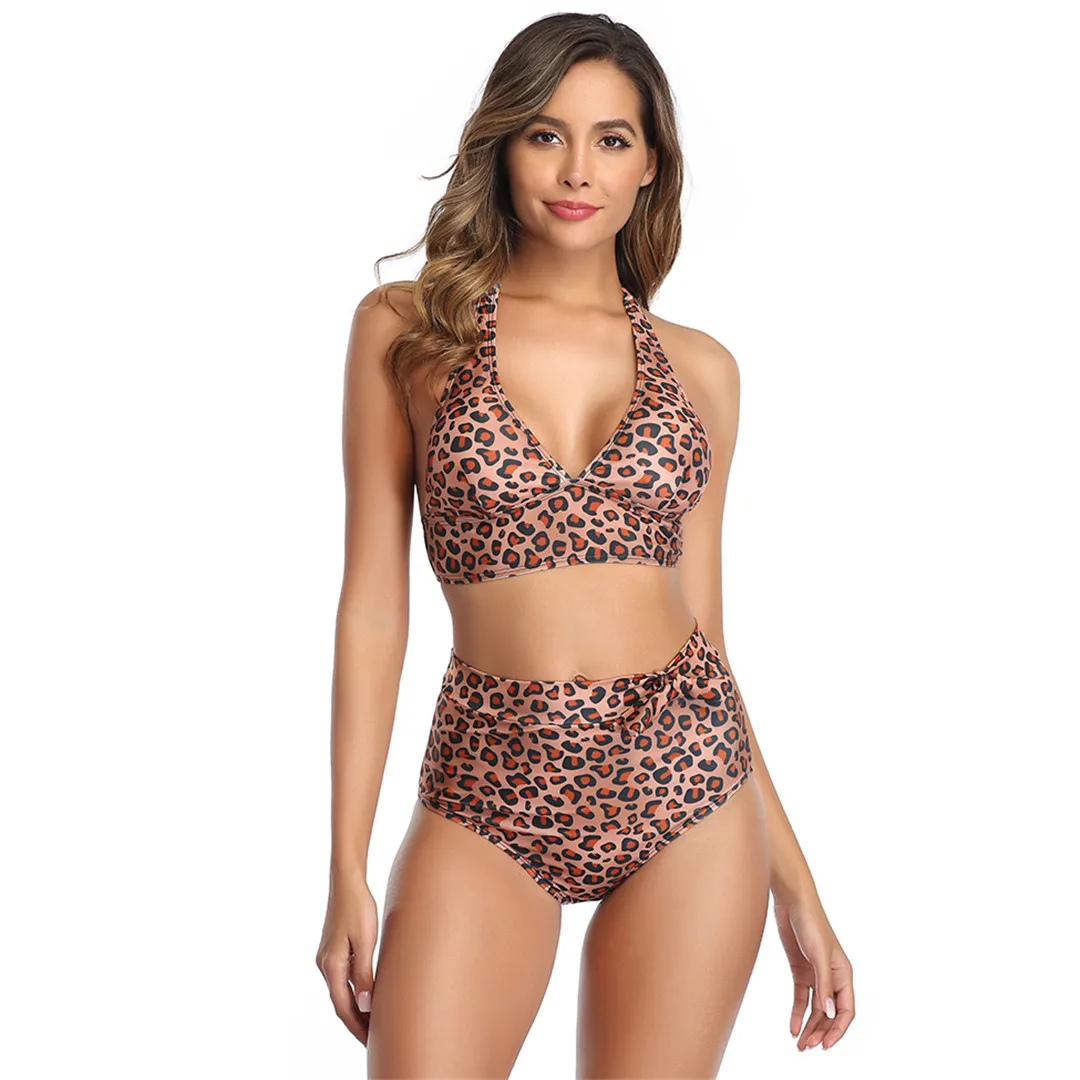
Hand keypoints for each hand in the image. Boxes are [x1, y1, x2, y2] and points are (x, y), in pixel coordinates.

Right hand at [315, 866, 379, 1044]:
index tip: (370, 1042)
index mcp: (332, 965)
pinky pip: (342, 978)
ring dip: (355, 1008)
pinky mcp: (333, 949)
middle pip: (340, 1002)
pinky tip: (366, 995)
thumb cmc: (358, 906)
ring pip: (341, 991)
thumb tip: (365, 1006)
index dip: (357, 1027)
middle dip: (355, 1022)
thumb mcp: (365, 941)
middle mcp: (325, 964)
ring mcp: (327, 957)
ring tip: (372, 1022)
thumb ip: (364, 974)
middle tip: (373, 1040)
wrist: (347, 880)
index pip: (343, 1007)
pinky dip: (353, 991)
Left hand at [773, 895, 854, 1050]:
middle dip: (820, 1031)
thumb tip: (829, 1014)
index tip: (824, 1045)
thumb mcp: (819, 955)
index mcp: (844, 974)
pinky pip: (802, 997)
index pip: (846, 1010)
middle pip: (829, 1013)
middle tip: (807, 1048)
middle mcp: (832, 977)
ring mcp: (815, 974)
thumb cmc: (811, 923)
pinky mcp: (800, 970)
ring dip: (809, 1026)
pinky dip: (798, 1013)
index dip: (837, 1029)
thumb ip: (824, 985)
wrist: (791, 902)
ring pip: (816, 1008)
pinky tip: (793, 1027)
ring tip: (800, 1044)